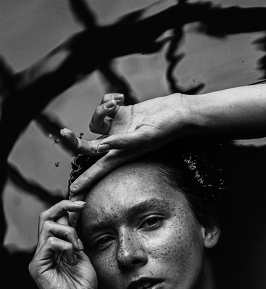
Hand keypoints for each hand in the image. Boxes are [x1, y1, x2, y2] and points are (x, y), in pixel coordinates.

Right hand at [29, 200, 97, 288]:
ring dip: (69, 233)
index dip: (67, 207)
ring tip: (78, 249)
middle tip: (81, 205)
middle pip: (45, 217)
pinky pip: (49, 243)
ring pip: (48, 227)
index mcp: (54, 247)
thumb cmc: (83, 287)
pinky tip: (73, 259)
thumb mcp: (82, 255)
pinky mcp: (37, 266)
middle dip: (63, 206)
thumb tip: (73, 216)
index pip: (54, 219)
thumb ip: (75, 238)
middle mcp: (44, 250)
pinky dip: (66, 247)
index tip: (84, 203)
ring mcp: (39, 258)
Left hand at [63, 92, 193, 195]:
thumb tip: (103, 145)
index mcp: (123, 153)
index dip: (86, 180)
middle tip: (63, 132)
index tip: (73, 191)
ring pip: (95, 123)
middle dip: (74, 141)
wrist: (178, 111)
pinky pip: (104, 107)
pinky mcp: (121, 114)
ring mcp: (118, 128)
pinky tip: (120, 98)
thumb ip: (124, 141)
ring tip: (114, 103)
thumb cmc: (167, 127)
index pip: (100, 169)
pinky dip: (107, 100)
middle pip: (88, 147)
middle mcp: (117, 143)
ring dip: (100, 110)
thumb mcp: (145, 136)